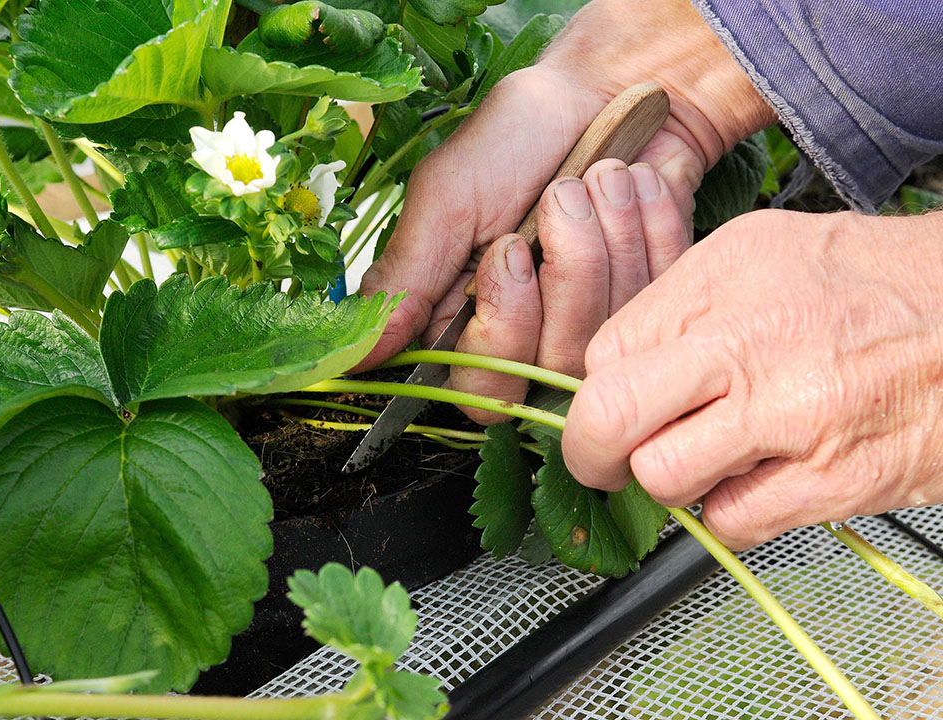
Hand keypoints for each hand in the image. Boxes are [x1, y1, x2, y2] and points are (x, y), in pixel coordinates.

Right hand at [356, 0, 774, 396]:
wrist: (604, 87)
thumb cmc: (515, 138)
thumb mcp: (446, 200)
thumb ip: (405, 281)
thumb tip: (356, 358)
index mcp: (463, 322)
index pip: (480, 390)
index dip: (502, 330)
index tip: (506, 249)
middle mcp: (528, 336)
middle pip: (549, 369)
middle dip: (566, 275)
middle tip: (559, 199)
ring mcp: (595, 322)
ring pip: (608, 333)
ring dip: (608, 234)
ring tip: (597, 178)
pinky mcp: (652, 299)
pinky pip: (659, 295)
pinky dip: (649, 224)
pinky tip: (635, 185)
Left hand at [563, 209, 942, 548]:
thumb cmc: (875, 282)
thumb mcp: (763, 250)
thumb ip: (681, 302)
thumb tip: (619, 361)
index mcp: (722, 280)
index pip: (604, 355)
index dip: (600, 389)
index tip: (616, 402)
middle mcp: (748, 346)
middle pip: (609, 416)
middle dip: (591, 450)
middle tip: (606, 457)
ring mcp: (790, 419)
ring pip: (662, 478)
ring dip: (670, 479)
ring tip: (708, 456)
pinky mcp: (830, 482)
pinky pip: (731, 523)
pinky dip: (730, 511)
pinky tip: (758, 477)